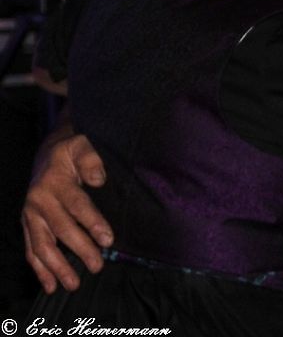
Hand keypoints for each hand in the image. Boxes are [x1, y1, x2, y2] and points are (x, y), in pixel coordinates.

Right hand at [22, 134, 111, 292]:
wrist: (45, 154)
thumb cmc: (68, 153)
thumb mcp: (81, 146)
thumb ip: (91, 160)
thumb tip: (99, 180)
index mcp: (56, 183)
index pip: (77, 206)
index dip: (92, 223)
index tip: (107, 240)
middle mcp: (40, 202)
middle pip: (61, 230)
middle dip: (79, 250)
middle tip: (97, 266)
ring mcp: (30, 216)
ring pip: (42, 246)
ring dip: (57, 267)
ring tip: (74, 284)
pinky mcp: (27, 225)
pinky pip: (31, 250)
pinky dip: (39, 269)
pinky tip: (50, 285)